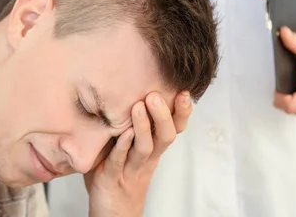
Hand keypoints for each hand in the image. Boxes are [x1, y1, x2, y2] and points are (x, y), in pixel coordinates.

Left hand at [86, 91, 191, 216]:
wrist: (111, 214)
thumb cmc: (116, 175)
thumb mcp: (126, 148)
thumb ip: (126, 124)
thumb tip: (120, 91)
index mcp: (152, 150)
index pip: (173, 129)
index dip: (181, 113)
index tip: (184, 92)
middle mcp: (146, 159)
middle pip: (165, 137)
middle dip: (163, 115)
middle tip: (156, 95)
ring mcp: (131, 169)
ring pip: (145, 148)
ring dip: (143, 126)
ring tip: (139, 106)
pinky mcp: (112, 177)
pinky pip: (119, 161)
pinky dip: (122, 146)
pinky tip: (124, 133)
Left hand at [273, 26, 295, 119]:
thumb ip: (295, 42)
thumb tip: (283, 33)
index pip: (291, 106)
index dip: (279, 95)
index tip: (275, 83)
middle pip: (288, 109)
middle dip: (282, 94)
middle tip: (285, 79)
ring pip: (291, 111)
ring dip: (287, 98)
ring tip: (292, 83)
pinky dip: (293, 99)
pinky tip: (295, 89)